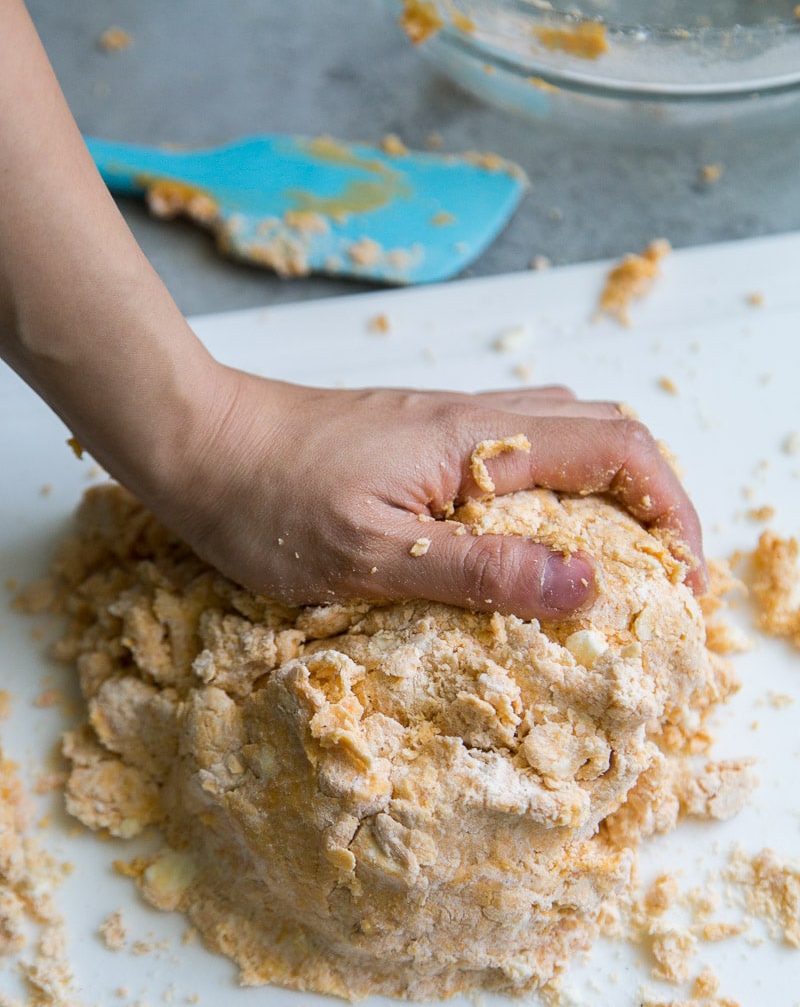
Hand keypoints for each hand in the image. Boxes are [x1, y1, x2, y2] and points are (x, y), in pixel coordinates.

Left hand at [160, 365, 705, 619]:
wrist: (193, 439)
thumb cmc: (266, 499)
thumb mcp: (371, 554)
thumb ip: (480, 571)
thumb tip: (588, 588)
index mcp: (477, 441)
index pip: (619, 449)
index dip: (671, 510)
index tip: (680, 581)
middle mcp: (475, 418)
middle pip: (605, 433)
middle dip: (651, 501)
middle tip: (653, 579)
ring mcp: (445, 421)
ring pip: (562, 434)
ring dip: (604, 492)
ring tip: (603, 563)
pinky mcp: (416, 435)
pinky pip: (513, 447)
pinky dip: (550, 486)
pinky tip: (522, 535)